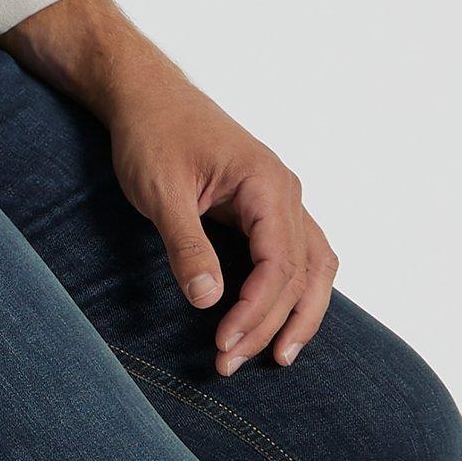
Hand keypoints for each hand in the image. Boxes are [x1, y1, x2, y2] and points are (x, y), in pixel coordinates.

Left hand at [1, 0, 337, 370]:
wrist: (147, 96)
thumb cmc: (152, 135)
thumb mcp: (161, 192)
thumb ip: (186, 245)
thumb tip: (207, 300)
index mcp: (266, 184)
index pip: (278, 264)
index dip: (256, 312)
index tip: (223, 344)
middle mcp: (287, 193)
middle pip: (299, 275)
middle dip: (268, 325)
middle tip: (228, 364)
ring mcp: (284, 201)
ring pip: (314, 268)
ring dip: (298, 316)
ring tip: (277, 359)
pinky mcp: (270, 210)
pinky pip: (301, 257)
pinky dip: (297, 293)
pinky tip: (281, 323)